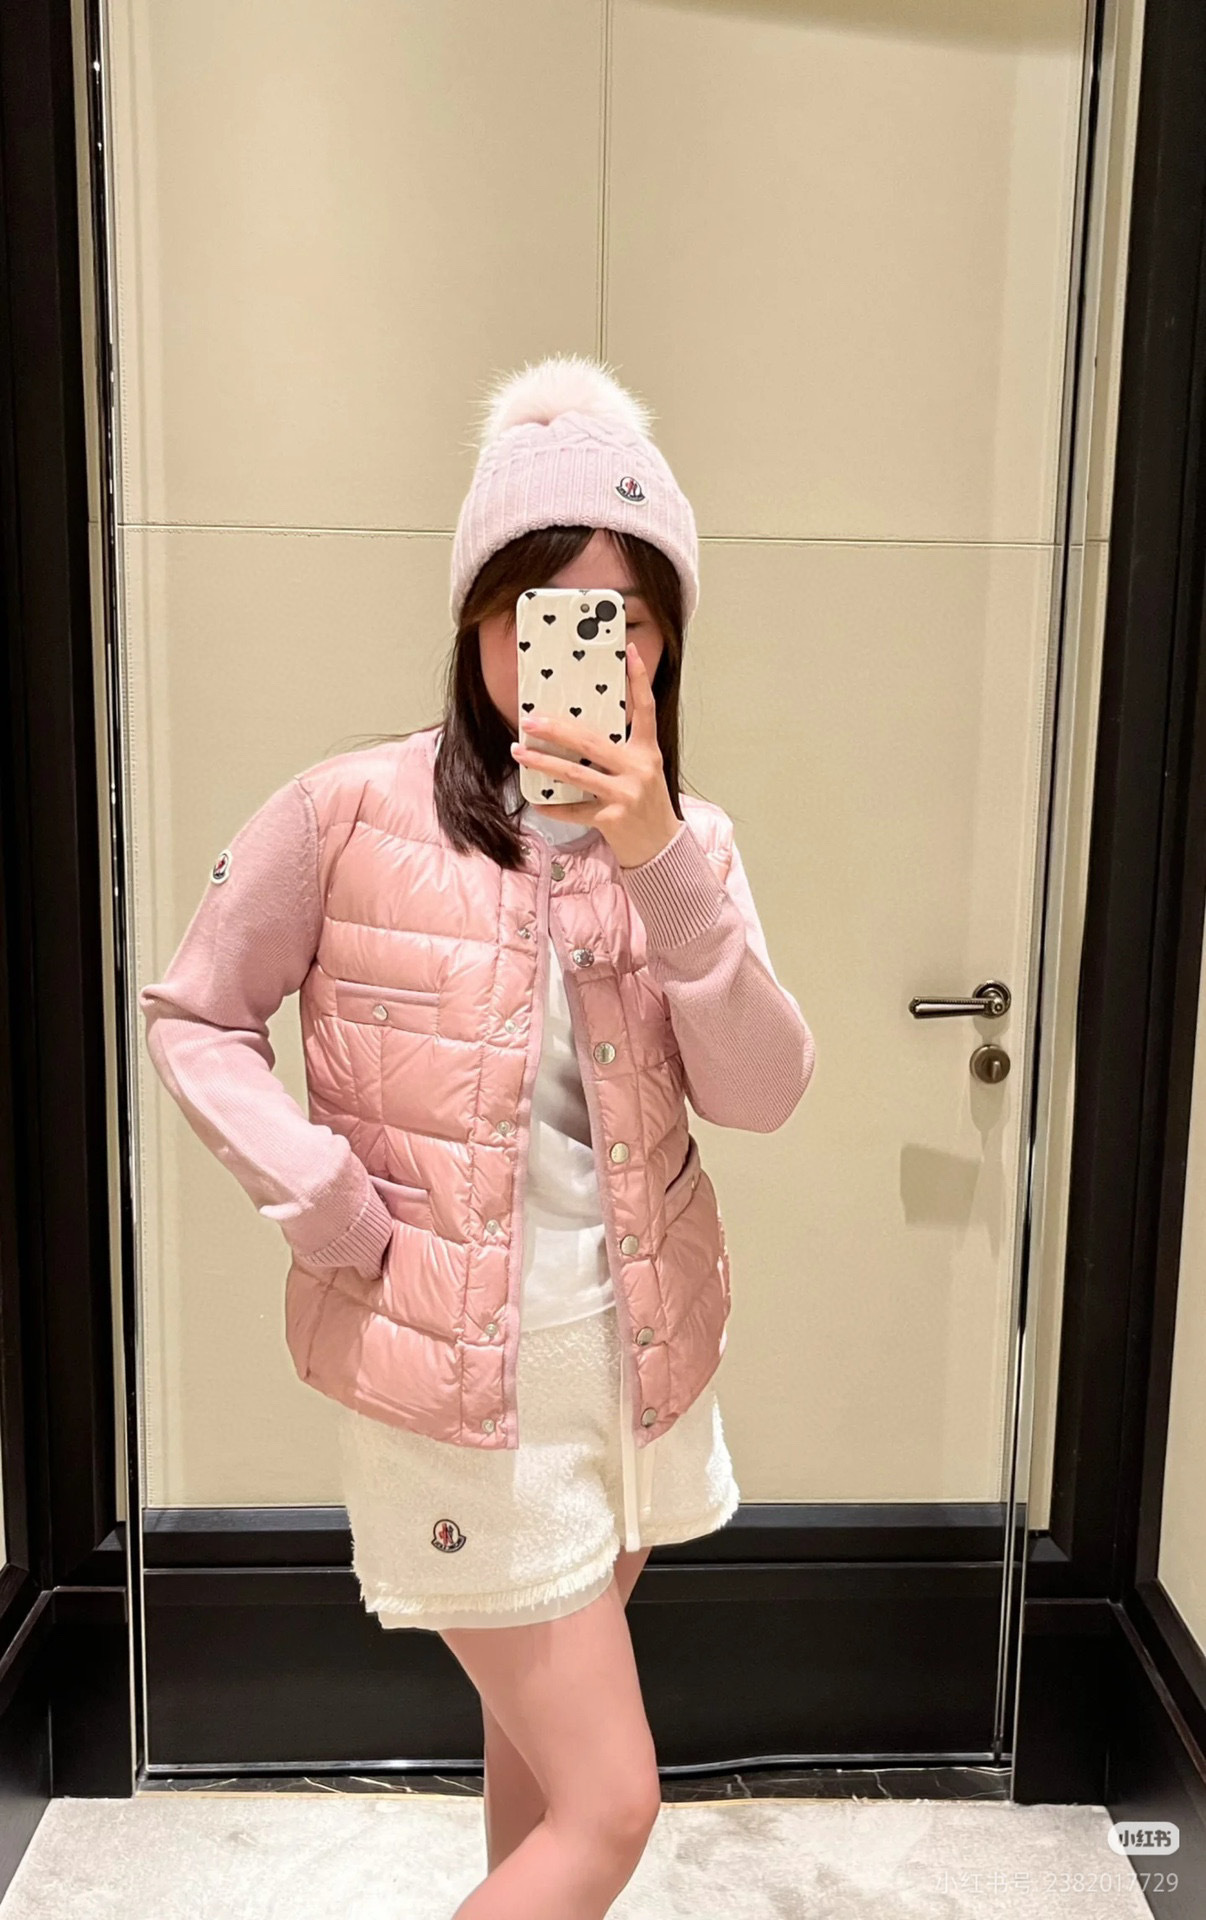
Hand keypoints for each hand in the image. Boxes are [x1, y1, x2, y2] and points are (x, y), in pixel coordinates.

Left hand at [510, 643, 680, 868]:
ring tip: (519, 752)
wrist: (661, 848)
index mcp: (647, 751)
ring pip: (576, 773)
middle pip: (591, 741)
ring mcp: (625, 794)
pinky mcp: (612, 819)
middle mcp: (638, 768)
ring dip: (542, 762)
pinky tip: (537, 800)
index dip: (638, 679)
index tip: (629, 652)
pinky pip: (575, 809)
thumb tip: (577, 733)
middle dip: (556, 729)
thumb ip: (620, 751)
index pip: (645, 708)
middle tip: (530, 720)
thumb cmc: (647, 804)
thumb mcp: (643, 771)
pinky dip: (554, 805)